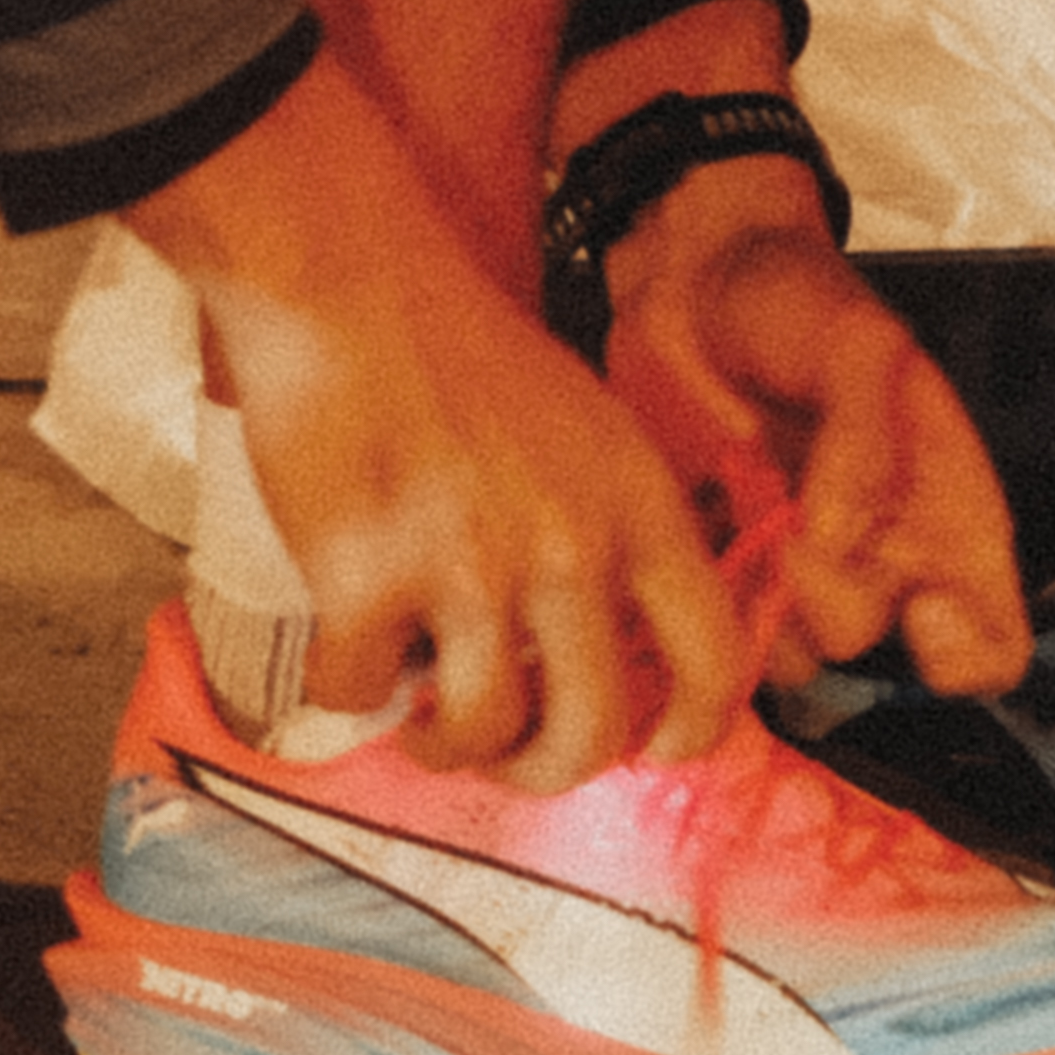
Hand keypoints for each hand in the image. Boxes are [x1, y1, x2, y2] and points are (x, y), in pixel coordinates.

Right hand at [132, 65, 749, 787]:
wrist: (348, 283)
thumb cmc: (457, 349)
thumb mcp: (586, 427)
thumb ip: (612, 527)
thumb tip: (612, 645)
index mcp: (638, 507)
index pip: (713, 659)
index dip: (694, 732)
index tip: (654, 751)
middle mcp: (571, 550)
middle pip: (592, 733)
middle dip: (543, 771)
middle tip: (503, 756)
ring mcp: (471, 571)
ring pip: (480, 732)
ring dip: (444, 745)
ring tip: (417, 716)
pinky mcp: (368, 583)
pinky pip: (359, 693)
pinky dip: (344, 689)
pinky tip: (340, 649)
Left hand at [600, 159, 1034, 698]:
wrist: (691, 275)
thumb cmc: (797, 296)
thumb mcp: (859, 344)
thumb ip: (864, 438)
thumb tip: (839, 536)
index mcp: (942, 510)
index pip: (989, 643)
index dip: (965, 651)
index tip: (919, 604)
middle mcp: (877, 555)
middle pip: (872, 645)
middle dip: (825, 594)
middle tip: (789, 521)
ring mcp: (796, 568)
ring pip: (789, 650)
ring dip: (757, 595)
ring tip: (739, 505)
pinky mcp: (724, 566)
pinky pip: (718, 628)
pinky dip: (703, 592)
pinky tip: (701, 519)